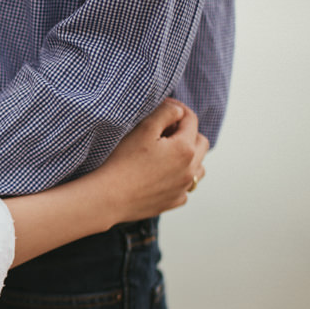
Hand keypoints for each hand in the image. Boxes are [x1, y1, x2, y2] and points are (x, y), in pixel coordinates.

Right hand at [98, 98, 207, 222]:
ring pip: (198, 167)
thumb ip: (165, 113)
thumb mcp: (143, 129)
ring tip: (169, 153)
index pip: (191, 120)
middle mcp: (190, 170)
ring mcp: (182, 188)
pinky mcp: (172, 202)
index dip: (178, 109)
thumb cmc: (122, 162)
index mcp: (185, 149)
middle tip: (166, 129)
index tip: (164, 106)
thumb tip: (178, 111)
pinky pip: (185, 188)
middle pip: (201, 142)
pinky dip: (179, 179)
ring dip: (190, 157)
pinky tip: (163, 176)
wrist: (108, 197)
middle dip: (188, 132)